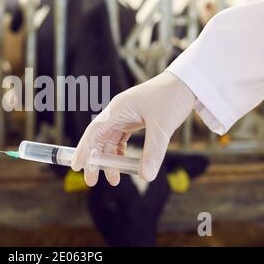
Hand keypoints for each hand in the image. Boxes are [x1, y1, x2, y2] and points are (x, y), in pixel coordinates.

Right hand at [72, 71, 195, 185]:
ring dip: (109, 159)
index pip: (94, 131)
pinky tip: (124, 165)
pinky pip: (121, 139)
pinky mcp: (134, 119)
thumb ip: (153, 152)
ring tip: (113, 179)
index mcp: (118, 110)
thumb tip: (146, 177)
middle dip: (94, 160)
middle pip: (99, 138)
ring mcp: (125, 116)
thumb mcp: (162, 127)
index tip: (76, 166)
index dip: (84, 149)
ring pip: (110, 141)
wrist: (187, 82)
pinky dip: (121, 153)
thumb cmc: (172, 97)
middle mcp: (117, 113)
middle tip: (92, 181)